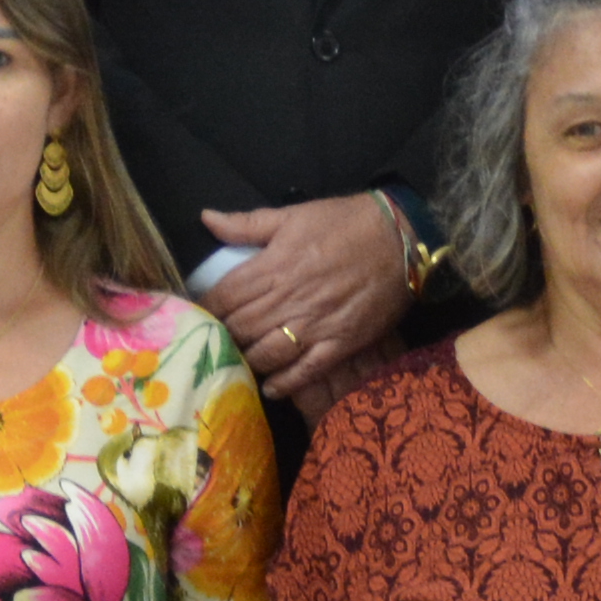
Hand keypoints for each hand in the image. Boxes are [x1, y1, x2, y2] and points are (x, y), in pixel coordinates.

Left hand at [203, 192, 421, 400]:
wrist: (402, 237)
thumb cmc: (345, 223)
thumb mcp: (293, 214)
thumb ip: (247, 223)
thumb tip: (206, 218)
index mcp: (273, 265)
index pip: (225, 297)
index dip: (206, 310)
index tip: (198, 317)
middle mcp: (289, 299)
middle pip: (241, 328)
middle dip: (223, 337)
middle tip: (214, 343)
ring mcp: (315, 325)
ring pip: (267, 353)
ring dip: (248, 360)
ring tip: (239, 361)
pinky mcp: (340, 343)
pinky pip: (306, 371)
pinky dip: (285, 382)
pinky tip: (270, 387)